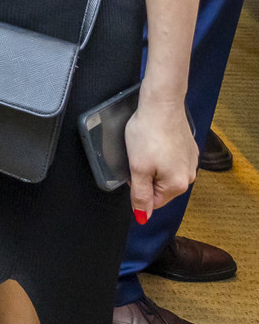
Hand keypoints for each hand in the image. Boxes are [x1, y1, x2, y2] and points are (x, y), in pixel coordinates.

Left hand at [124, 99, 197, 220]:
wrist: (162, 105)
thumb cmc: (148, 134)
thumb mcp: (138, 168)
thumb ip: (140, 195)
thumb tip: (143, 218)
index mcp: (178, 185)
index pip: (153, 202)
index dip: (137, 188)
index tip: (132, 171)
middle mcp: (189, 176)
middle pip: (160, 188)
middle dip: (146, 177)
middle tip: (138, 157)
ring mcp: (191, 161)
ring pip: (165, 173)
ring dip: (152, 165)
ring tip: (146, 147)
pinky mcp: (189, 148)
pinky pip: (171, 160)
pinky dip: (160, 154)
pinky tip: (154, 141)